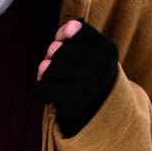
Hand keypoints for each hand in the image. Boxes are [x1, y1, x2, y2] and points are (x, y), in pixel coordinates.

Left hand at [36, 18, 118, 136]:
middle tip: (65, 73)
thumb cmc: (91, 81)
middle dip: (53, 59)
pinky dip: (44, 91)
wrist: (102, 122)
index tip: (66, 43)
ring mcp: (88, 84)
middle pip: (56, 49)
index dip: (64, 34)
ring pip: (47, 68)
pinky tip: (56, 97)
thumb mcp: (94, 55)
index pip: (75, 28)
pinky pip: (42, 86)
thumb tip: (56, 41)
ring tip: (61, 84)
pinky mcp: (73, 102)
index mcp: (108, 51)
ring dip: (47, 76)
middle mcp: (101, 66)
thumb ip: (75, 38)